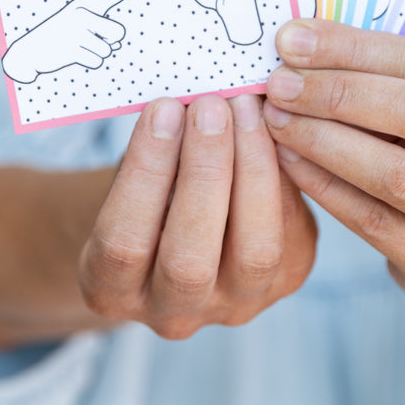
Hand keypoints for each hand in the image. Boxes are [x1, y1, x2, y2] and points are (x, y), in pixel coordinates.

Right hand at [2, 0, 153, 82]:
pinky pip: (97, 61)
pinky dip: (89, 62)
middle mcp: (82, 14)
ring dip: (96, 52)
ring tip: (77, 46)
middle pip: (119, 33)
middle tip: (89, 38)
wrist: (30, 50)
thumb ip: (103, 28)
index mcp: (86, 4)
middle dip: (110, 41)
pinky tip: (73, 55)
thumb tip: (118, 42)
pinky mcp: (71, 50)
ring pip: (108, 50)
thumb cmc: (61, 34)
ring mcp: (76, 32)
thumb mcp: (80, 23)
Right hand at [78, 94, 315, 338]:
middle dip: (203, 172)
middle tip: (212, 106)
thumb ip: (154, 149)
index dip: (146, 173)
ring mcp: (236, 305)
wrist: (184, 226)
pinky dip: (286, 173)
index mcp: (111, 289)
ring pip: (254, 252)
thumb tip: (188, 91)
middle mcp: (173, 314)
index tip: (164, 109)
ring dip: (253, 169)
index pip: (124, 244)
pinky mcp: (286, 281)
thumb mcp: (132, 173)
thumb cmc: (149, 185)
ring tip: (248, 109)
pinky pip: (293, 230)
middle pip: (189, 259)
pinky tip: (277, 124)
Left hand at [262, 19, 404, 316]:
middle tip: (279, 83)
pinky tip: (291, 161)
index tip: (292, 39)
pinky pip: (377, 225)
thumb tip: (303, 44)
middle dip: (339, 93)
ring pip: (396, 174)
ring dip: (324, 140)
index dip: (355, 50)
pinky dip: (326, 188)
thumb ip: (398, 75)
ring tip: (277, 120)